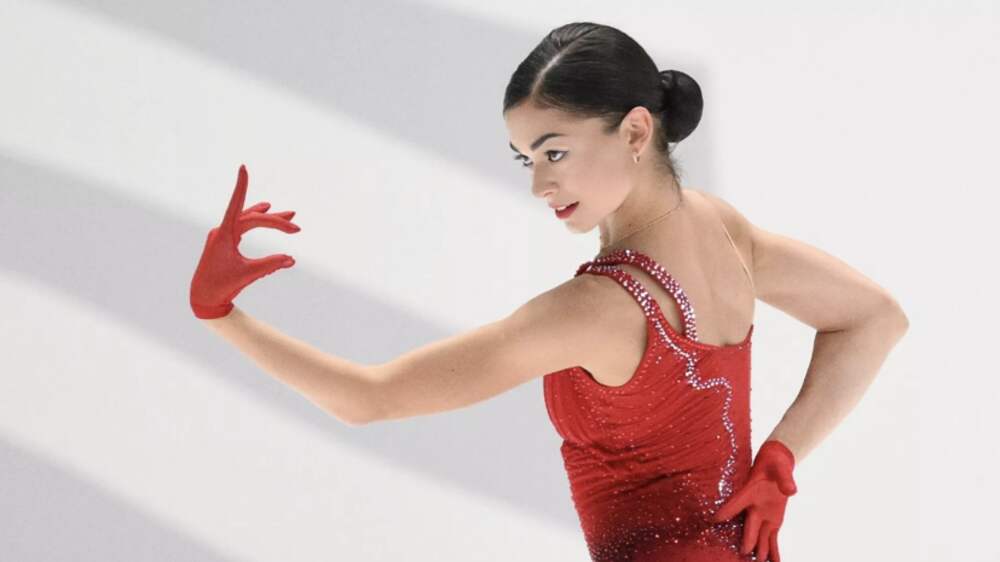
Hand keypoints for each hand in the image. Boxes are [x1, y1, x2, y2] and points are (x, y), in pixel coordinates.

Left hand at [189, 164, 300, 318]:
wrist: (203, 298)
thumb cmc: (222, 286)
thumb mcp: (248, 274)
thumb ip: (270, 265)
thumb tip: (291, 259)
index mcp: (224, 235)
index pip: (236, 205)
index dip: (241, 186)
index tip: (243, 167)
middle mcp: (222, 231)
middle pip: (252, 218)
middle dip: (274, 220)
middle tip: (296, 225)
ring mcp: (223, 235)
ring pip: (248, 220)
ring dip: (268, 218)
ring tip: (288, 215)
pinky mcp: (224, 241)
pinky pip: (242, 225)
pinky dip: (256, 220)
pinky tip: (265, 210)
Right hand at [712, 440, 797, 561]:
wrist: (776, 464)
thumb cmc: (774, 463)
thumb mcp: (780, 467)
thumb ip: (785, 479)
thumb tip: (791, 491)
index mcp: (751, 492)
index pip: (737, 502)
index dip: (726, 510)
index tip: (714, 520)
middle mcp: (754, 507)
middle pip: (749, 526)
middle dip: (747, 539)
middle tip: (744, 551)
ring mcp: (763, 516)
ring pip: (760, 537)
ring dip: (760, 550)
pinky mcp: (773, 521)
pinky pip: (773, 539)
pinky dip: (774, 551)